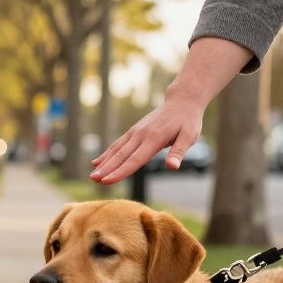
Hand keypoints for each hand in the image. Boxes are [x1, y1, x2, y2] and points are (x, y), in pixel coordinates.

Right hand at [89, 91, 204, 183]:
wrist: (181, 101)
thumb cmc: (188, 121)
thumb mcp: (189, 136)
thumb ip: (179, 152)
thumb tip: (172, 167)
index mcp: (154, 139)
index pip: (135, 160)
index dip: (121, 172)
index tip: (108, 181)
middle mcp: (141, 135)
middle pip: (121, 156)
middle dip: (107, 169)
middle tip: (93, 180)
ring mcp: (135, 132)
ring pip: (116, 150)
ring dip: (104, 163)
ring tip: (92, 175)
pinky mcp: (134, 131)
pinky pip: (118, 144)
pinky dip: (107, 154)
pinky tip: (97, 162)